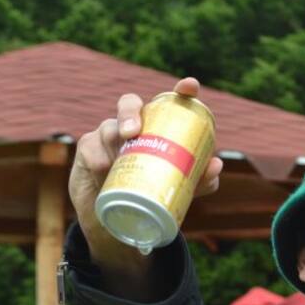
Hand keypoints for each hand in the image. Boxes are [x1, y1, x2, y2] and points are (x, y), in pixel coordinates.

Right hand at [69, 78, 224, 273]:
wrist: (114, 218)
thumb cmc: (151, 193)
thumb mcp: (178, 190)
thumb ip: (199, 179)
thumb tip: (216, 166)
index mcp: (157, 128)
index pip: (169, 102)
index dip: (181, 91)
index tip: (190, 86)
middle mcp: (132, 125)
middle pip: (129, 104)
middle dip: (130, 113)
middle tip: (134, 132)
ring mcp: (107, 135)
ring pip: (109, 129)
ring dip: (114, 142)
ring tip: (118, 160)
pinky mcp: (88, 150)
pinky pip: (92, 152)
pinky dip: (100, 162)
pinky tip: (103, 171)